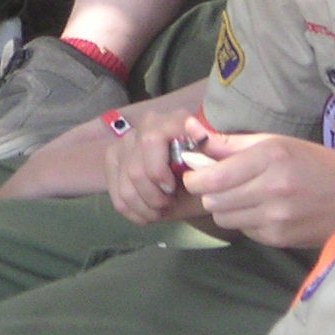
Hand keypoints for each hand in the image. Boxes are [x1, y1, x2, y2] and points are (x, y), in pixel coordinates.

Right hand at [105, 107, 205, 225]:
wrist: (199, 179)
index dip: (157, 171)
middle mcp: (146, 126)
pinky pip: (117, 196)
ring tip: (161, 210)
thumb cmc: (212, 174)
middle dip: (153, 197)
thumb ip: (214, 152)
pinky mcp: (113, 160)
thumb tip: (199, 133)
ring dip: (144, 207)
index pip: (151, 142)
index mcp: (174, 121)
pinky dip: (134, 212)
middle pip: (136, 170)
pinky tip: (149, 213)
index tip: (172, 189)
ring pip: (125, 186)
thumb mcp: (220, 168)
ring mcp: (127, 142)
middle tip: (169, 204)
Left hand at [181, 131, 334, 247]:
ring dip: (223, 207)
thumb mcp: (275, 142)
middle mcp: (272, 190)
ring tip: (240, 195)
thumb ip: (228, 142)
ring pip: (223, 218)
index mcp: (270, 159)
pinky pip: (243, 230)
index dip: (194, 177)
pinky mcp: (280, 238)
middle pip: (212, 200)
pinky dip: (243, 220)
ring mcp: (276, 218)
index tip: (195, 171)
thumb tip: (189, 129)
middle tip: (217, 183)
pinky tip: (260, 209)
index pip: (212, 178)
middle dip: (207, 191)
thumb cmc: (314, 163)